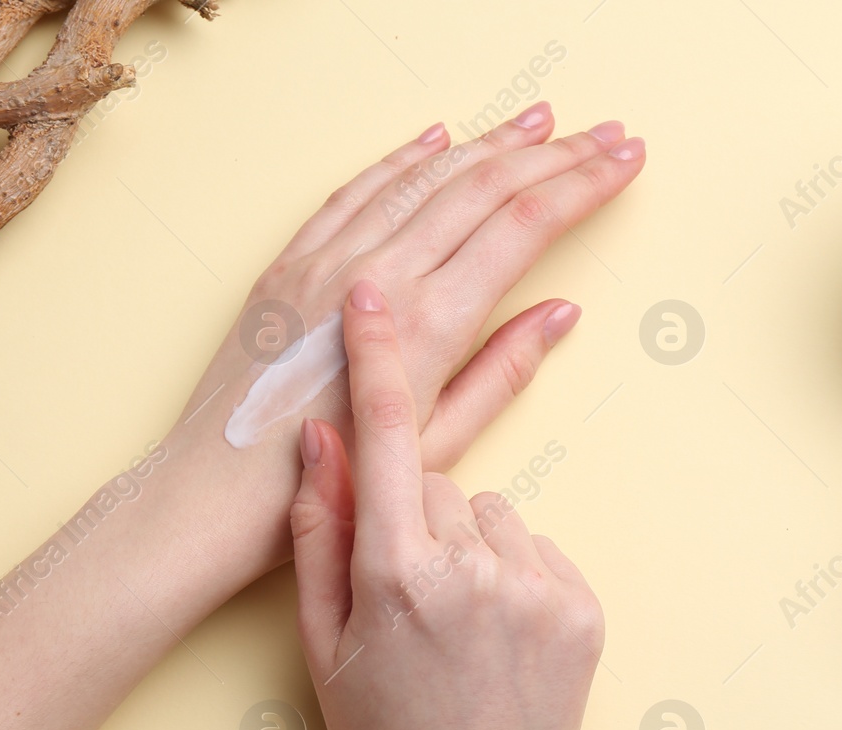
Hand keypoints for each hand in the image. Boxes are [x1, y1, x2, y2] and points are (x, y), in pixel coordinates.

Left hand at [152, 106, 645, 595]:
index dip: (584, 186)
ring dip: (489, 142)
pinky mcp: (289, 263)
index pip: (525, 226)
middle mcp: (380, 275)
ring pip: (425, 177)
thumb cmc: (332, 484)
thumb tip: (560, 312)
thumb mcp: (435, 445)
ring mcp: (329, 261)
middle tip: (604, 133)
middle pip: (485, 188)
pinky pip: (357, 191)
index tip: (625, 161)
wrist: (216, 495)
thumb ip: (502, 372)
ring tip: (538, 122)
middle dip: (556, 153)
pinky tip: (437, 137)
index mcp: (428, 323)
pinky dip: (402, 159)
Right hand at [290, 280, 605, 729]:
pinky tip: (499, 638)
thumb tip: (316, 437)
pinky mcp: (584, 606)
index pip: (385, 440)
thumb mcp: (322, 645)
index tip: (372, 293)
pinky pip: (538, 548)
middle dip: (417, 517)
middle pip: (440, 482)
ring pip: (493, 513)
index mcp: (397, 576)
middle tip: (408, 599)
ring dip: (471, 546)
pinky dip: (517, 574)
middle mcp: (475, 569)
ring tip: (459, 627)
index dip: (375, 360)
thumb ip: (318, 533)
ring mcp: (540, 587)